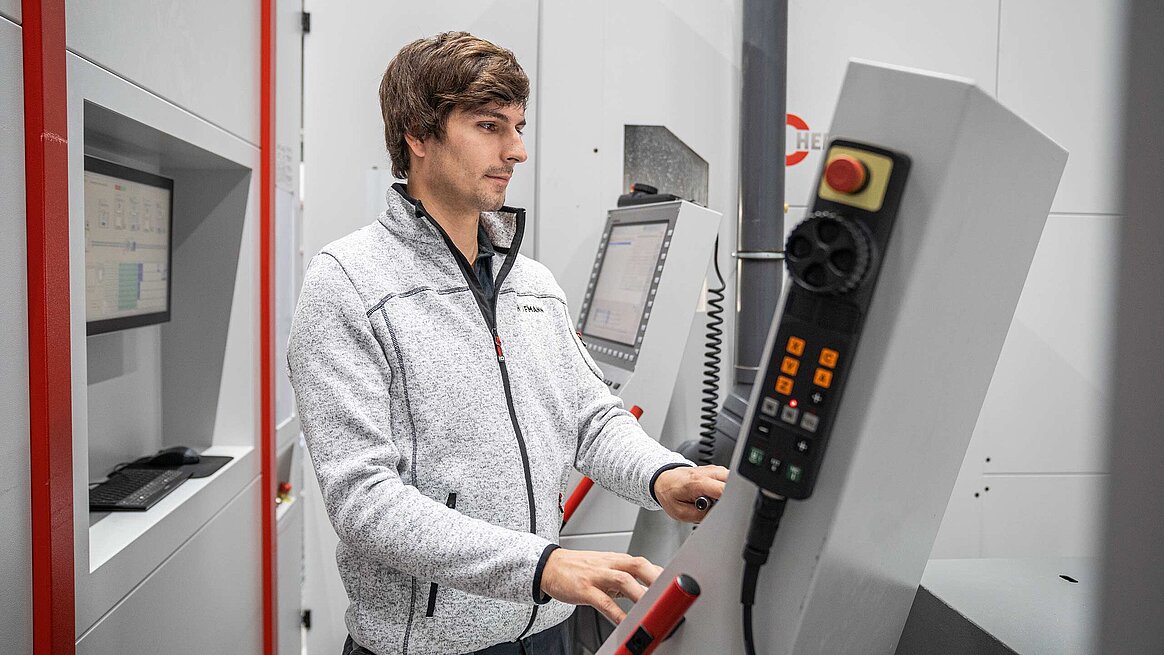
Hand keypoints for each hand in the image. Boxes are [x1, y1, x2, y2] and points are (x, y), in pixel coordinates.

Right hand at [539, 548, 662, 623]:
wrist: (550, 566)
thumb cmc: (579, 568)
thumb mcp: (606, 568)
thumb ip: (626, 577)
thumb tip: (648, 588)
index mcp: (617, 560)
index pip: (644, 563)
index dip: (662, 573)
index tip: (678, 585)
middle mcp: (610, 564)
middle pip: (638, 565)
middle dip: (656, 577)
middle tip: (672, 592)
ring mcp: (597, 576)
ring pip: (623, 580)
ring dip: (640, 593)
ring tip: (652, 607)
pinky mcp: (585, 589)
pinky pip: (604, 601)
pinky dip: (616, 613)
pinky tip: (624, 622)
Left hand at [653, 465, 728, 522]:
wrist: (665, 479)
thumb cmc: (670, 494)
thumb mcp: (680, 513)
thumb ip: (700, 516)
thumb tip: (716, 516)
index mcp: (697, 482)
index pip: (723, 490)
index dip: (728, 503)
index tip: (726, 511)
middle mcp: (707, 473)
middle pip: (732, 483)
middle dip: (729, 498)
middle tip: (716, 505)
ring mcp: (713, 469)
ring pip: (732, 481)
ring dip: (727, 493)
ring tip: (713, 499)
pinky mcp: (717, 470)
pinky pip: (728, 480)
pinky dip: (724, 488)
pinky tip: (714, 494)